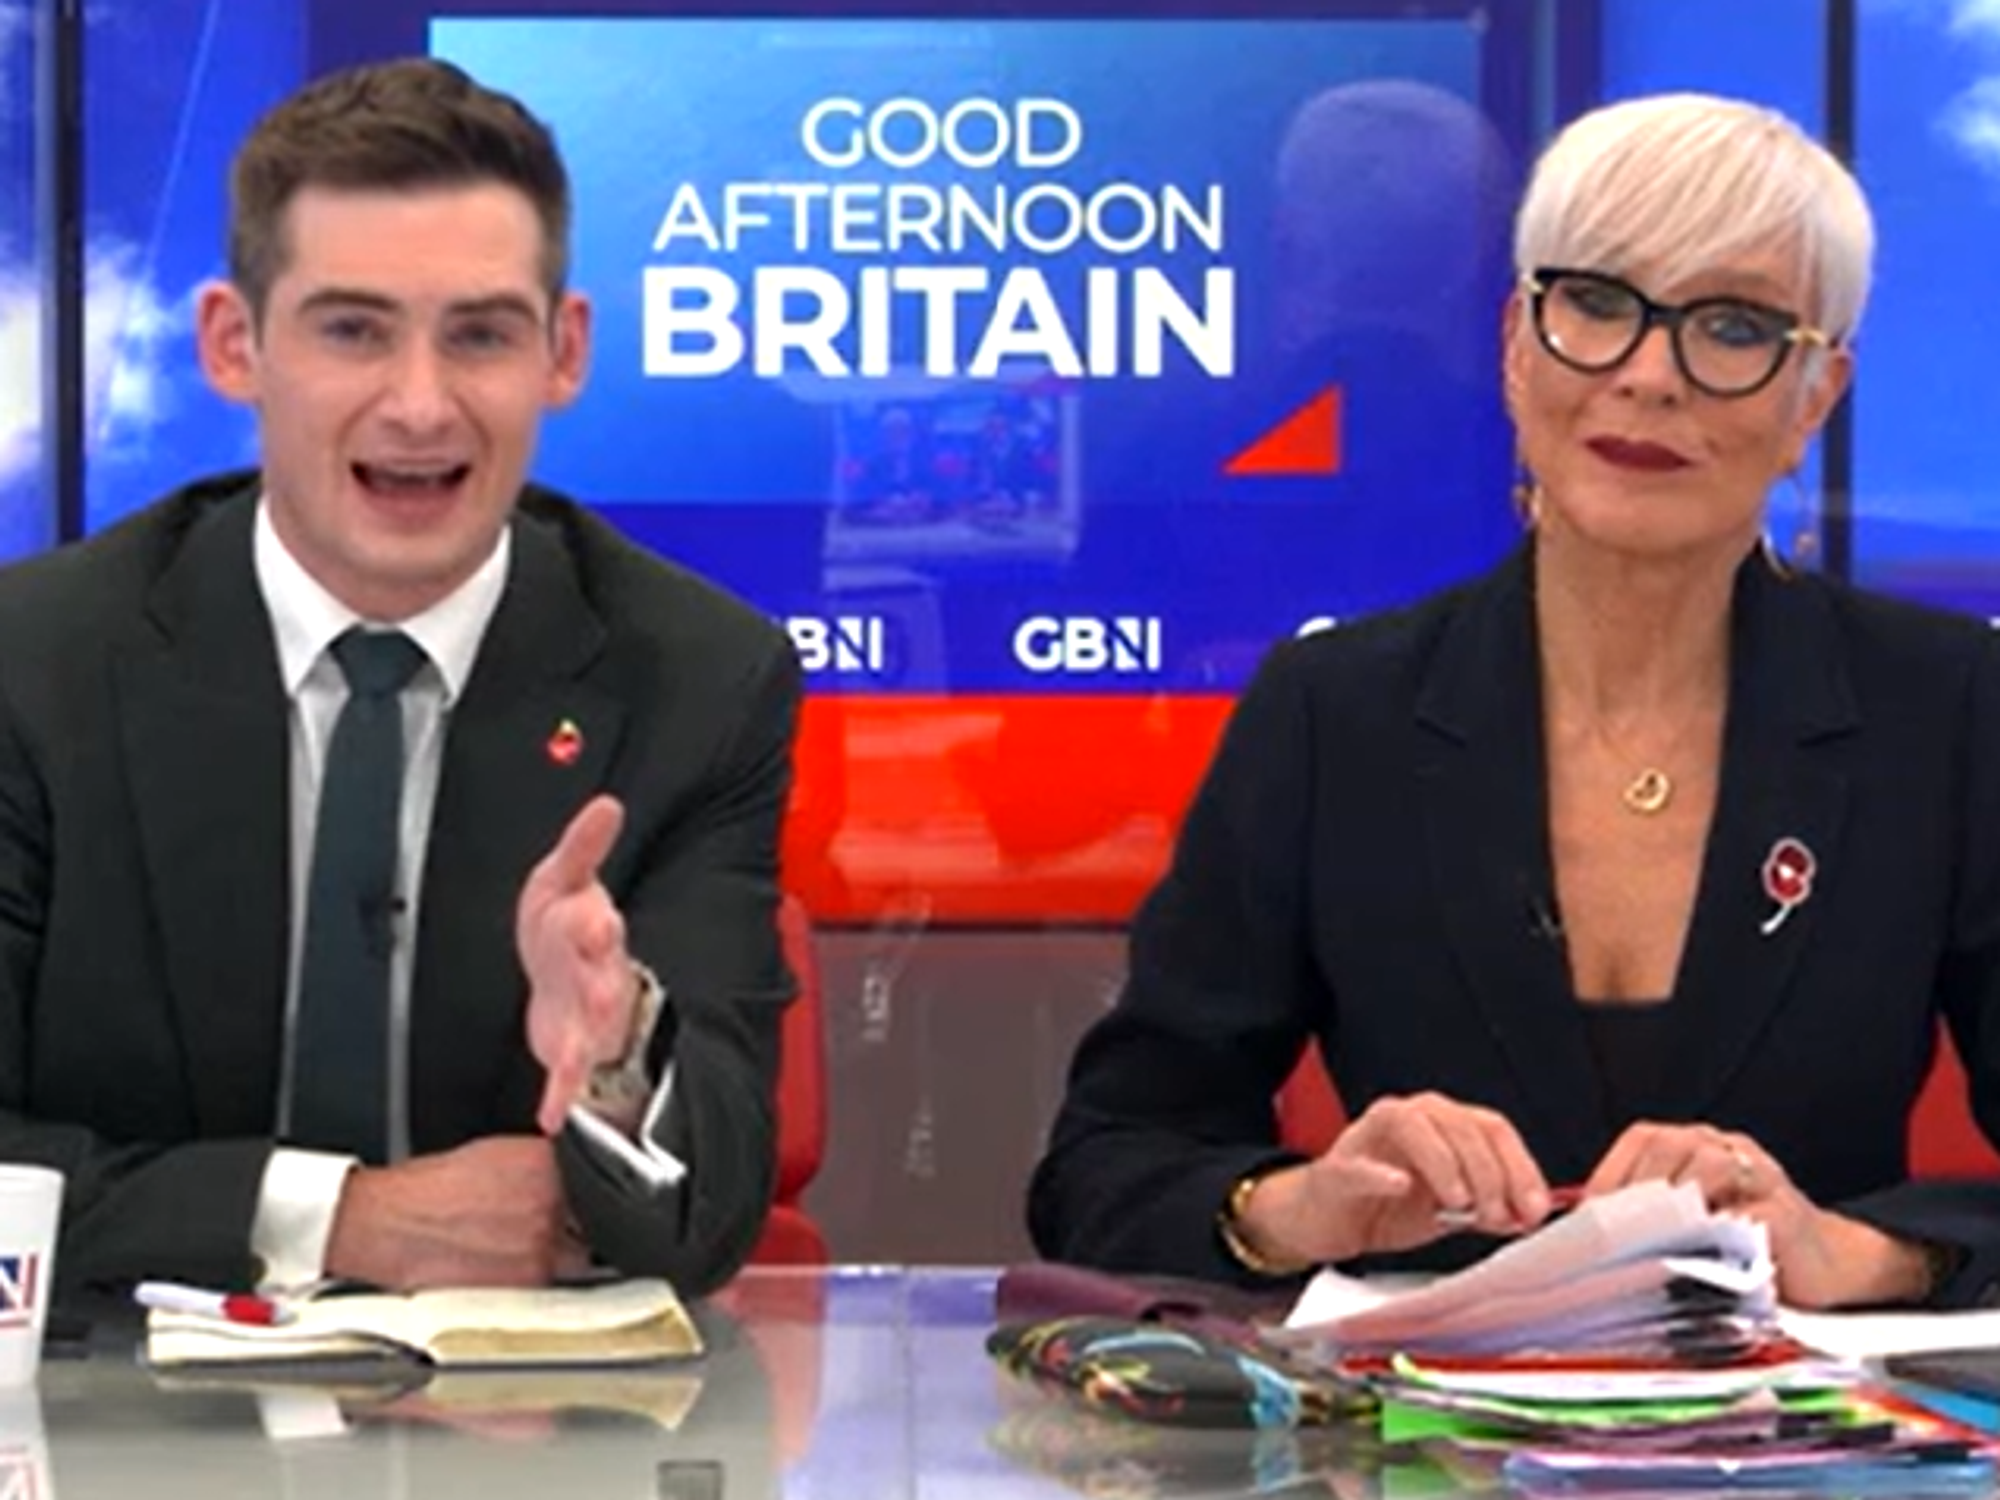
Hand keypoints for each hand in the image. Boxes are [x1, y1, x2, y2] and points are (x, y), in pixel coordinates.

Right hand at [323, 1137, 592, 1289]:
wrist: (384, 1225)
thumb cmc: (426, 1192)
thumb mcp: (493, 1155)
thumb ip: (539, 1165)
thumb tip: (569, 1178)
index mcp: (545, 1162)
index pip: (592, 1180)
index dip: (583, 1199)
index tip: (573, 1209)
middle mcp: (549, 1201)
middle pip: (587, 1223)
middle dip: (568, 1230)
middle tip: (526, 1234)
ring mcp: (540, 1243)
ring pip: (570, 1259)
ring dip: (549, 1260)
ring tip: (503, 1253)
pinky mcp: (524, 1283)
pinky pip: (545, 1287)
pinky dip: (529, 1284)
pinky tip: (495, 1271)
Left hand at [518, 795, 642, 1132]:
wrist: (560, 975)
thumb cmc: (562, 925)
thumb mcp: (566, 876)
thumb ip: (584, 844)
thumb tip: (608, 803)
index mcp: (594, 930)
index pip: (600, 925)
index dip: (600, 926)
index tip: (602, 922)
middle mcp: (597, 976)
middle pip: (604, 983)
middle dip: (604, 989)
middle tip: (604, 998)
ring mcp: (586, 1017)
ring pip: (592, 1032)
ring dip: (588, 1045)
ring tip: (580, 1059)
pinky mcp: (570, 1049)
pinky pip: (567, 1076)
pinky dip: (562, 1098)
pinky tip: (552, 1115)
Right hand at [1237, 1092, 1554, 1266]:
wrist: (1327, 1220)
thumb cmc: (1387, 1206)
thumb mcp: (1449, 1211)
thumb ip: (1489, 1209)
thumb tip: (1528, 1217)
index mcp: (1443, 1125)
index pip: (1492, 1129)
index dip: (1521, 1167)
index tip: (1535, 1209)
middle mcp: (1410, 1118)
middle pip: (1459, 1124)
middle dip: (1487, 1172)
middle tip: (1496, 1215)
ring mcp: (1370, 1137)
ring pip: (1412, 1126)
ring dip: (1443, 1162)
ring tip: (1459, 1203)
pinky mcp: (1337, 1167)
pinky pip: (1359, 1163)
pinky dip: (1381, 1173)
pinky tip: (1401, 1185)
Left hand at [1582, 1122, 1928, 1307]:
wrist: (1823, 1262)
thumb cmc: (1739, 1242)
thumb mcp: (1687, 1222)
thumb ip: (1644, 1220)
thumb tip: (1582, 1238)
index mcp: (1692, 1144)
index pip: (1641, 1140)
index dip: (1610, 1175)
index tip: (1587, 1217)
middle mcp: (1724, 1148)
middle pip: (1669, 1146)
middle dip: (1636, 1189)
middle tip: (1615, 1232)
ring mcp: (1760, 1174)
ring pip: (1711, 1168)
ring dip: (1676, 1207)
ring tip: (1653, 1242)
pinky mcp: (1789, 1211)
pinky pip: (1752, 1214)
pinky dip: (1723, 1235)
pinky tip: (1702, 1258)